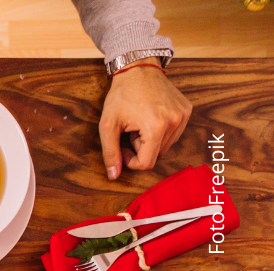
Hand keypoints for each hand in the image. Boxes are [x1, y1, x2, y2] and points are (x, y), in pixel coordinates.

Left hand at [99, 61, 191, 180]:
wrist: (138, 69)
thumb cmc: (121, 95)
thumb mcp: (108, 125)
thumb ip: (110, 152)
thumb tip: (113, 176)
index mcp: (156, 127)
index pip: (147, 163)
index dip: (131, 161)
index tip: (122, 148)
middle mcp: (175, 122)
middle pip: (156, 154)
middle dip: (141, 147)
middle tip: (130, 130)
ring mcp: (183, 115)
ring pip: (166, 145)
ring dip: (151, 140)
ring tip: (140, 122)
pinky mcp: (187, 110)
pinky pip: (174, 133)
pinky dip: (161, 131)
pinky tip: (151, 116)